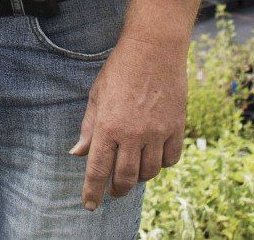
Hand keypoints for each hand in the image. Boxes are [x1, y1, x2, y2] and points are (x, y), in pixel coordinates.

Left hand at [69, 34, 187, 209]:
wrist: (154, 48)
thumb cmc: (120, 69)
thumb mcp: (97, 95)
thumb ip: (89, 128)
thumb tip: (77, 153)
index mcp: (107, 126)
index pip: (98, 171)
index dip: (93, 192)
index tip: (90, 205)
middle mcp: (132, 134)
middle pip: (125, 178)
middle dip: (117, 190)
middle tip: (114, 191)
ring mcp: (156, 132)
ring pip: (149, 173)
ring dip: (140, 177)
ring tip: (134, 171)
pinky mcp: (176, 127)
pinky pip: (171, 159)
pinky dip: (162, 163)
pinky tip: (155, 157)